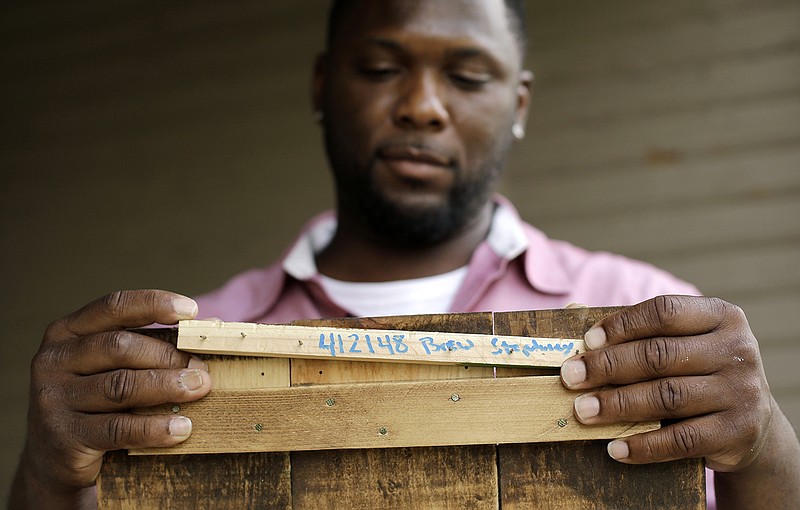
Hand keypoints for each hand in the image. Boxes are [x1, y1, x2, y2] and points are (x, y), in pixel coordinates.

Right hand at [13, 290, 211, 506]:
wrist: (53, 462)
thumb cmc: (96, 403)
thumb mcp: (112, 368)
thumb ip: (150, 345)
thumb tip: (209, 326)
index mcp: (67, 333)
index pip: (113, 307)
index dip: (154, 304)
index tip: (191, 310)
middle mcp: (54, 361)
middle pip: (120, 347)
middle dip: (168, 356)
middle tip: (202, 369)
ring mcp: (54, 399)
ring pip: (120, 386)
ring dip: (167, 387)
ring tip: (200, 389)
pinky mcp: (64, 437)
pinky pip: (118, 429)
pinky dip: (155, 428)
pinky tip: (182, 428)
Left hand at [560, 295, 771, 471]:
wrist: (752, 424)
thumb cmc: (697, 372)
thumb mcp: (684, 343)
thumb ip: (640, 332)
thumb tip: (571, 313)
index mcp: (721, 316)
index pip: (664, 312)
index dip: (622, 325)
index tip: (587, 341)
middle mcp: (737, 351)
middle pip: (659, 355)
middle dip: (607, 366)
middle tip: (570, 377)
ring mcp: (742, 393)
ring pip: (667, 396)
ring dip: (616, 405)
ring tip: (582, 410)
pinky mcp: (738, 433)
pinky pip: (680, 440)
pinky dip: (643, 445)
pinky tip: (614, 447)